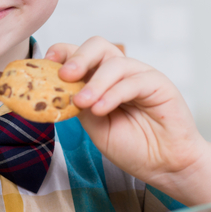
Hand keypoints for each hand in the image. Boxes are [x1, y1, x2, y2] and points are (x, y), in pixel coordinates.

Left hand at [46, 37, 205, 193]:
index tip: (47, 63)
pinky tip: (101, 109)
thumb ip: (79, 105)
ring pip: (114, 62)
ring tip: (82, 103)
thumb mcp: (94, 126)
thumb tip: (55, 90)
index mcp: (102, 79)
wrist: (164, 165)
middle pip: (98, 46)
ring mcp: (140, 75)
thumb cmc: (132, 146)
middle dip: (78, 57)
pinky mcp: (158, 84)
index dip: (64, 53)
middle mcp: (121, 73)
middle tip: (65, 76)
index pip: (81, 55)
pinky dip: (113, 94)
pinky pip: (132, 81)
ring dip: (94, 82)